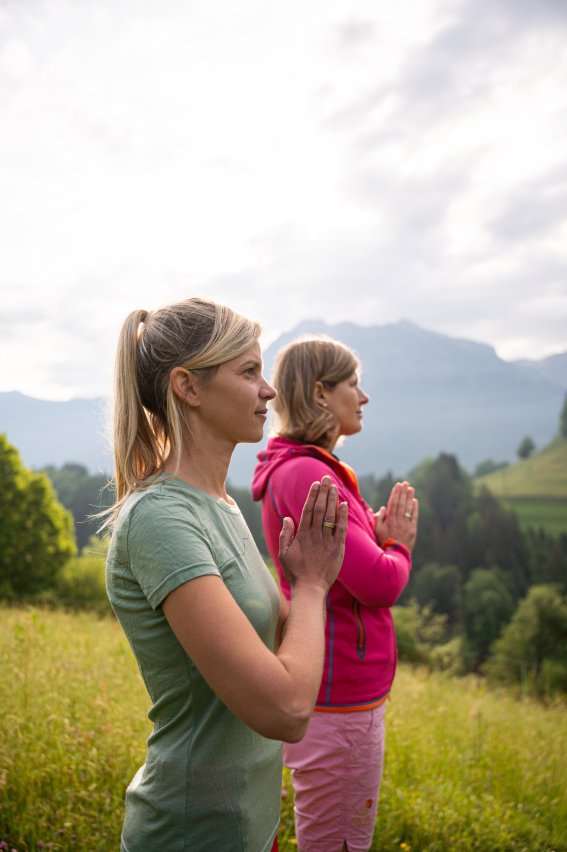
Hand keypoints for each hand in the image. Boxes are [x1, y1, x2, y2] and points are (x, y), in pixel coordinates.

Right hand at [279, 476, 347, 593]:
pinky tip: (344, 504)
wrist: (311, 589)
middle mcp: (315, 535)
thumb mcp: (284, 554)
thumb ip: (285, 535)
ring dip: (333, 499)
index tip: (316, 484)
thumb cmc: (295, 573)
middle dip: (324, 492)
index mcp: (302, 535)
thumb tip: (287, 518)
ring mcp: (327, 541)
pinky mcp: (338, 548)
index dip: (313, 495)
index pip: (308, 510)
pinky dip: (343, 516)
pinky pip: (341, 529)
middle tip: (327, 478)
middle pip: (321, 509)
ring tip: (335, 486)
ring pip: (331, 516)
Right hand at [374, 481, 418, 552]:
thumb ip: (378, 518)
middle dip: (403, 492)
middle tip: (405, 483)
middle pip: (401, 503)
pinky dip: (414, 508)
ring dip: (409, 497)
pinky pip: (414, 516)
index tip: (397, 485)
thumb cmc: (383, 543)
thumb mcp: (376, 531)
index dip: (396, 493)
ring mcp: (406, 525)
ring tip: (411, 489)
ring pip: (408, 508)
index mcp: (389, 520)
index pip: (393, 503)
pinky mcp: (413, 530)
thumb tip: (383, 508)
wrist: (394, 555)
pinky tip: (415, 501)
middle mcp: (398, 520)